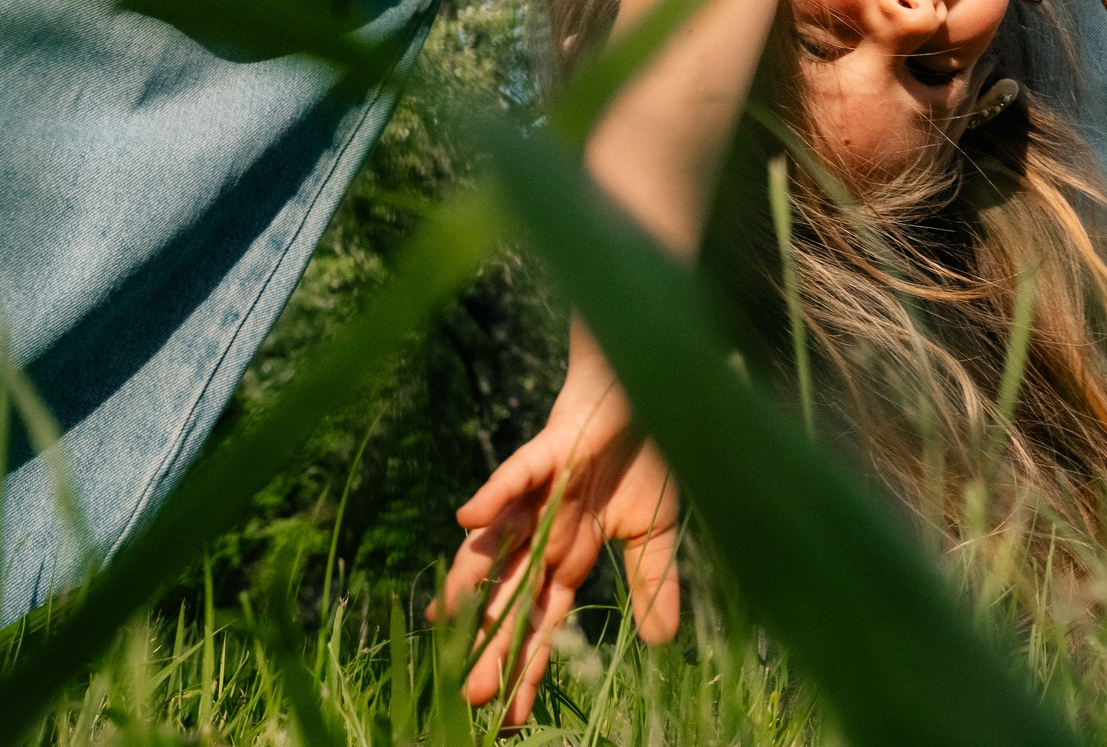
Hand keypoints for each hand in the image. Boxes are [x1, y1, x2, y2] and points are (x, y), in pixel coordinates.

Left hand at [433, 362, 682, 725]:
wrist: (648, 392)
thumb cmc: (646, 457)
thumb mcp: (656, 533)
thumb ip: (653, 584)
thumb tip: (661, 644)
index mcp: (570, 555)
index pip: (543, 622)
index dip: (527, 666)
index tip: (510, 718)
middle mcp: (545, 532)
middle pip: (511, 597)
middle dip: (492, 644)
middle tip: (470, 695)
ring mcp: (541, 494)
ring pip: (498, 545)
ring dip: (473, 581)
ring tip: (445, 620)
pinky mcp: (548, 451)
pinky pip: (515, 476)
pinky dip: (493, 494)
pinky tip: (466, 518)